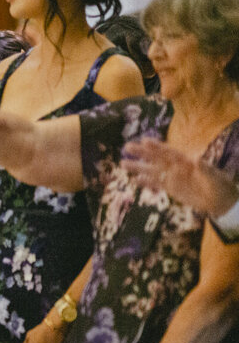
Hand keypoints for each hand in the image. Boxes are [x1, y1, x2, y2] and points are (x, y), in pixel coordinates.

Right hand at [122, 136, 238, 216]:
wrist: (220, 201)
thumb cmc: (220, 186)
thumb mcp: (215, 177)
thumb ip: (205, 169)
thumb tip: (197, 159)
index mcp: (186, 160)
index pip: (169, 152)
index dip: (157, 147)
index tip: (144, 141)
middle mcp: (176, 167)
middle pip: (156, 158)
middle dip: (142, 152)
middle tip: (127, 146)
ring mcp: (172, 177)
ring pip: (152, 170)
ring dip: (138, 167)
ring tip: (123, 163)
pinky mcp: (171, 188)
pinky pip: (155, 184)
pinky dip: (145, 182)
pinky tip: (134, 180)